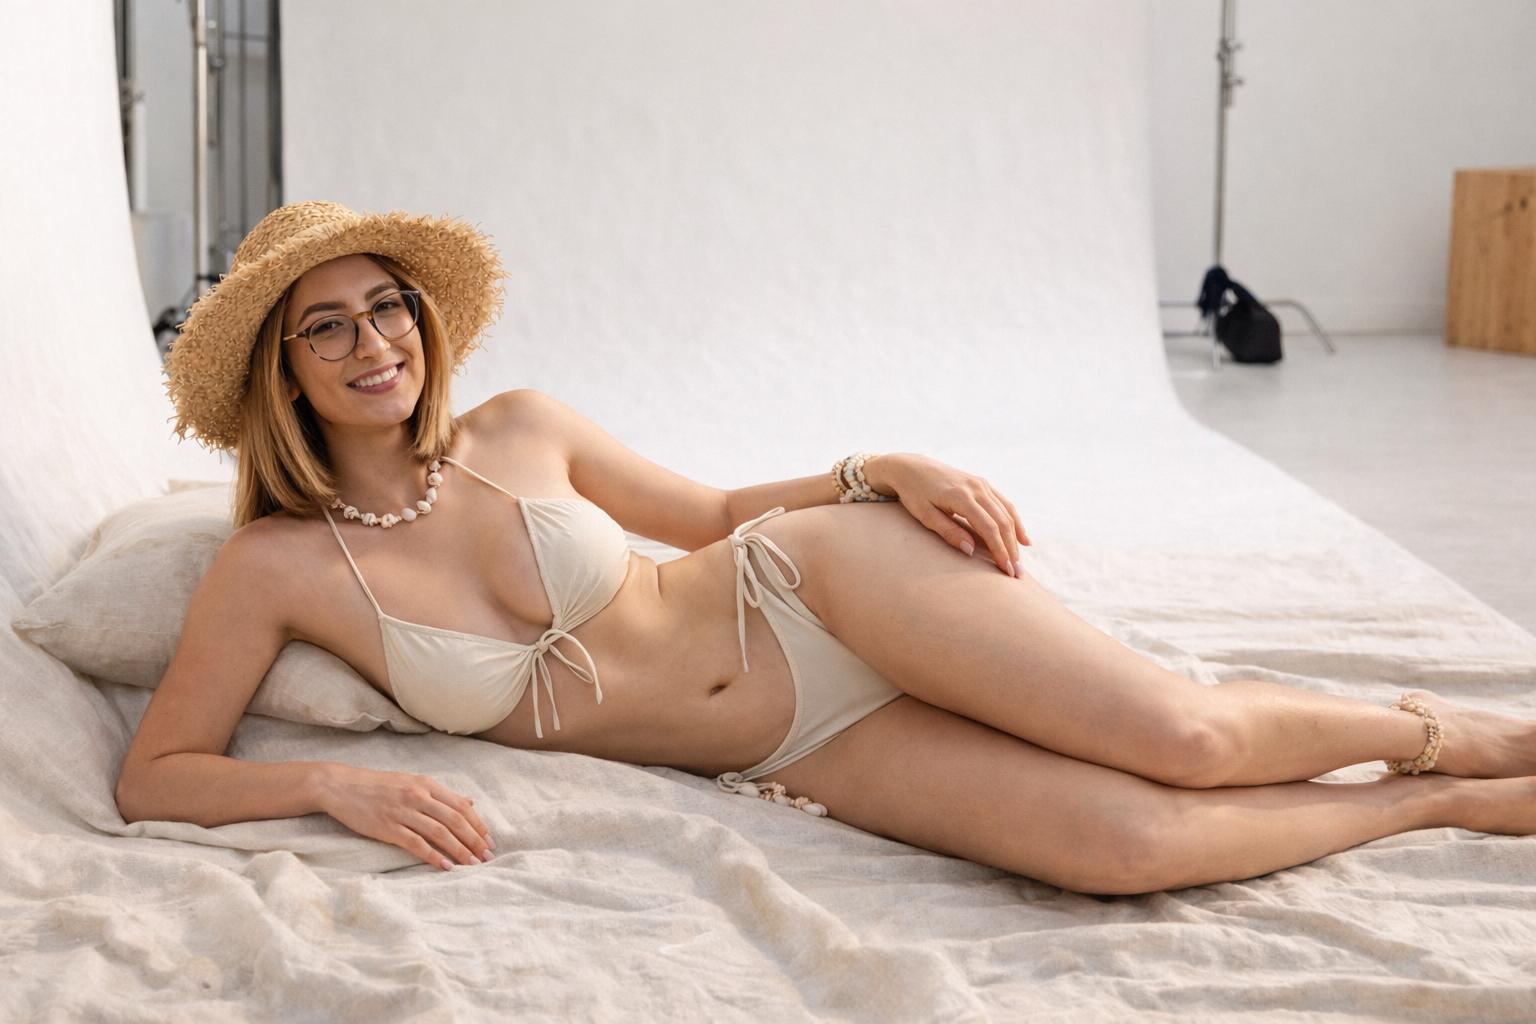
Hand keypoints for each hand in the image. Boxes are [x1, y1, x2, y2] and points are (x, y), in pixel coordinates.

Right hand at [318, 765, 494, 870]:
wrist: (341, 786)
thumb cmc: (379, 785)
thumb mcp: (413, 782)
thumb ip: (441, 794)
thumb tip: (470, 802)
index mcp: (427, 785)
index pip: (461, 806)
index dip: (478, 825)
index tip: (490, 841)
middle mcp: (418, 796)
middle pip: (455, 820)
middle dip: (474, 840)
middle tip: (488, 857)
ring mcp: (403, 812)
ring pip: (439, 833)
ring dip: (459, 850)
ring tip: (473, 865)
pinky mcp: (388, 827)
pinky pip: (416, 844)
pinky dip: (433, 856)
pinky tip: (446, 867)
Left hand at [865, 452, 1030, 576]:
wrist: (912, 468)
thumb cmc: (914, 494)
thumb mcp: (925, 515)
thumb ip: (948, 532)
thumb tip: (971, 551)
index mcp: (961, 496)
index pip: (988, 528)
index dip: (999, 550)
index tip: (1005, 570)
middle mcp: (976, 487)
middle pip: (1002, 522)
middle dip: (1011, 549)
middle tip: (1016, 574)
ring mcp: (982, 484)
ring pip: (1007, 513)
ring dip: (1016, 538)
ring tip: (1019, 562)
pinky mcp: (983, 483)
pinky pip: (1004, 504)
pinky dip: (1015, 521)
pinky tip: (1022, 539)